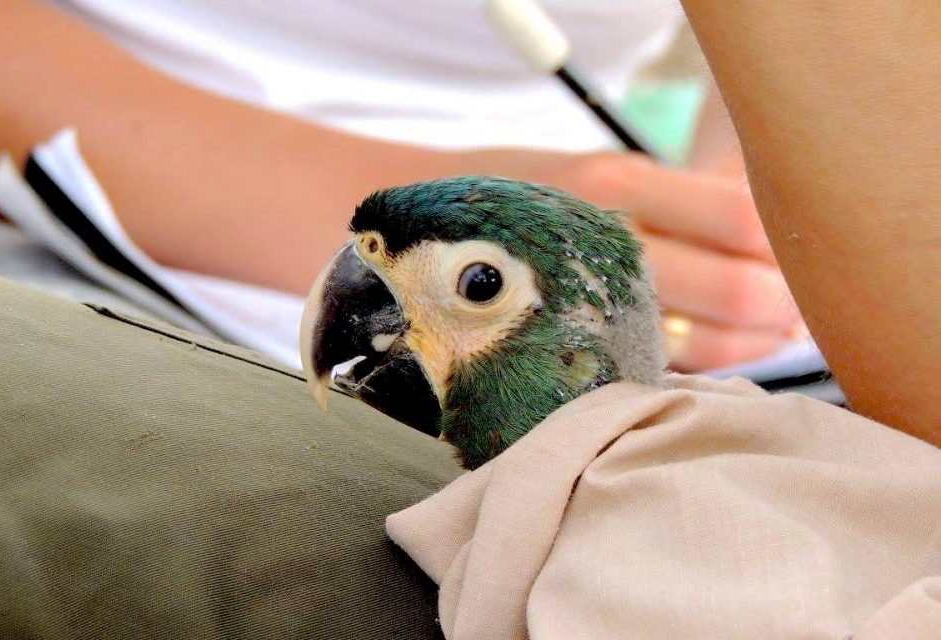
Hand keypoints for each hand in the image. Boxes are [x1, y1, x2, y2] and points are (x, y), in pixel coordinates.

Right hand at [482, 150, 801, 371]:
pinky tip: (729, 347)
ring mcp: (595, 305)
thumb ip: (677, 197)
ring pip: (713, 341)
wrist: (424, 244)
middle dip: (783, 303)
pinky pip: (673, 370)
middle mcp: (607, 246)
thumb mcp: (593, 172)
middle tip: (791, 302)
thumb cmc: (515, 202)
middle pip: (740, 288)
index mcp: (615, 187)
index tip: (801, 252)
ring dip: (759, 339)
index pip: (743, 218)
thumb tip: (771, 231)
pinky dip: (716, 362)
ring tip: (772, 326)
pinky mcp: (585, 350)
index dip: (787, 244)